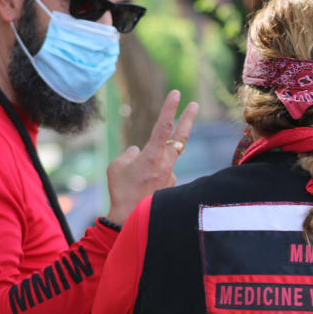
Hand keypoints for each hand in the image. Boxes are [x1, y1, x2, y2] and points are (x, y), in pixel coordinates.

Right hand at [103, 90, 198, 225]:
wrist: (131, 219)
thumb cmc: (121, 191)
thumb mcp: (117, 167)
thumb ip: (128, 155)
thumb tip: (137, 151)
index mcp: (152, 155)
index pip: (163, 126)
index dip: (170, 108)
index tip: (176, 94)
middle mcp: (166, 163)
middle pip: (180, 138)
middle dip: (188, 119)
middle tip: (195, 105)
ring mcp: (171, 175)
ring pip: (165, 159)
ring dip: (154, 161)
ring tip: (136, 181)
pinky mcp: (172, 186)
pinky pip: (161, 174)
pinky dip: (152, 175)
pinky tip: (141, 189)